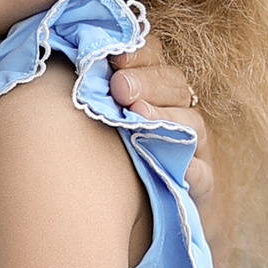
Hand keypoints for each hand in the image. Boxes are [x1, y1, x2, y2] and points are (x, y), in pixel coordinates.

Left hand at [108, 38, 213, 214]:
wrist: (155, 212)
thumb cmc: (120, 162)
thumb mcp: (107, 124)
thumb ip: (93, 95)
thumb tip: (65, 69)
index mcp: (156, 91)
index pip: (153, 59)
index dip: (137, 54)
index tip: (113, 57)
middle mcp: (180, 113)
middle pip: (173, 85)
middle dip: (145, 82)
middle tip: (119, 86)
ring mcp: (195, 149)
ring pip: (191, 125)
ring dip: (165, 117)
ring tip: (138, 115)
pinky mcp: (202, 185)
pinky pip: (201, 174)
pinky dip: (190, 168)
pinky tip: (174, 164)